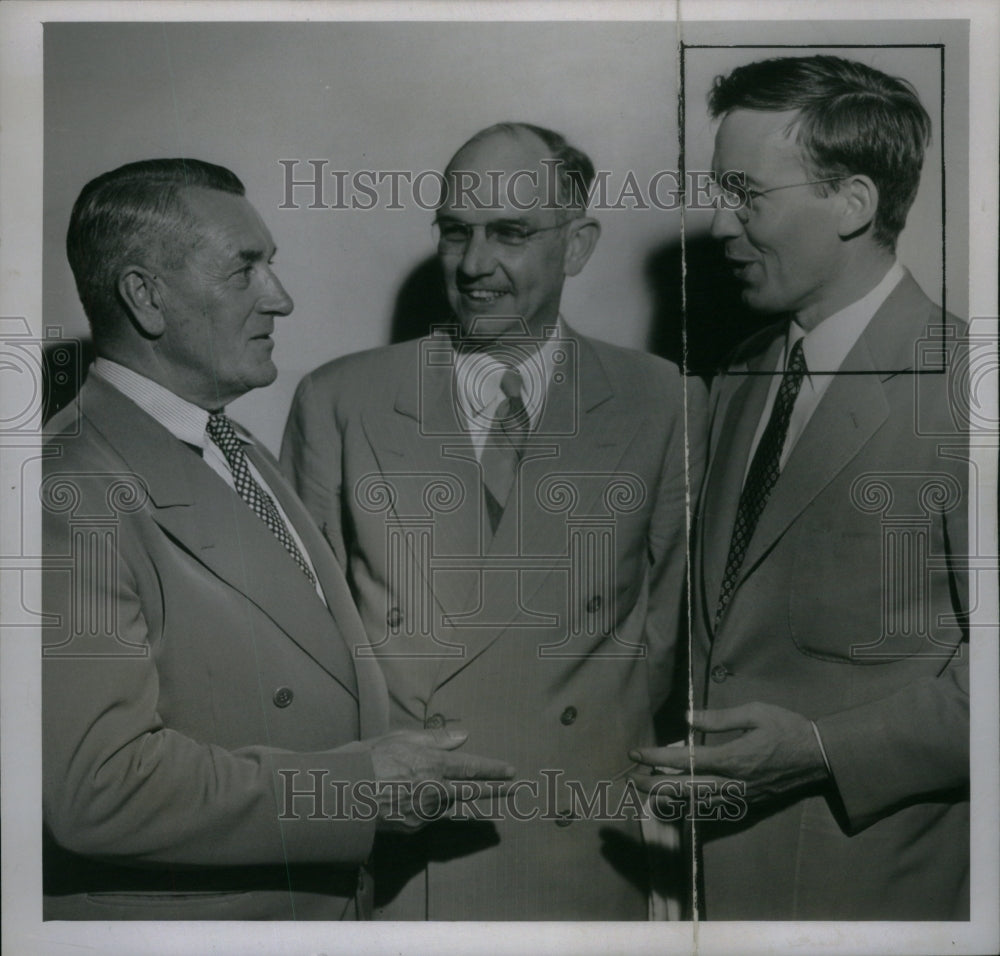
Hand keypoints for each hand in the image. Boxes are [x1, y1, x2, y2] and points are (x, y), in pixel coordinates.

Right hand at [366, 729, 514, 832]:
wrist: (343, 795)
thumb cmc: (370, 759)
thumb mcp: (402, 739)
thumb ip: (435, 739)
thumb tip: (464, 736)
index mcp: (434, 765)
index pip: (472, 767)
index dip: (494, 769)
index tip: (510, 771)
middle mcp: (435, 790)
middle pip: (473, 791)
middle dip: (496, 789)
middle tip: (514, 788)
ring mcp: (425, 812)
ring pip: (453, 805)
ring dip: (467, 801)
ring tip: (481, 797)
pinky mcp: (413, 827)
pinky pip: (432, 816)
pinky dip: (437, 809)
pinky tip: (435, 805)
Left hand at [629, 703, 829, 817]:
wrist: (820, 758)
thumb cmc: (787, 729)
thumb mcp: (754, 713)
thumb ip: (718, 719)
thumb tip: (686, 719)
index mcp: (731, 758)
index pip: (684, 760)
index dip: (656, 757)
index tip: (636, 753)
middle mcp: (732, 783)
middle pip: (684, 789)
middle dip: (654, 784)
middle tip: (632, 779)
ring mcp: (741, 798)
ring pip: (697, 803)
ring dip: (670, 798)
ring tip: (649, 791)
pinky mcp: (749, 805)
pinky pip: (714, 809)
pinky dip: (692, 807)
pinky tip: (680, 802)